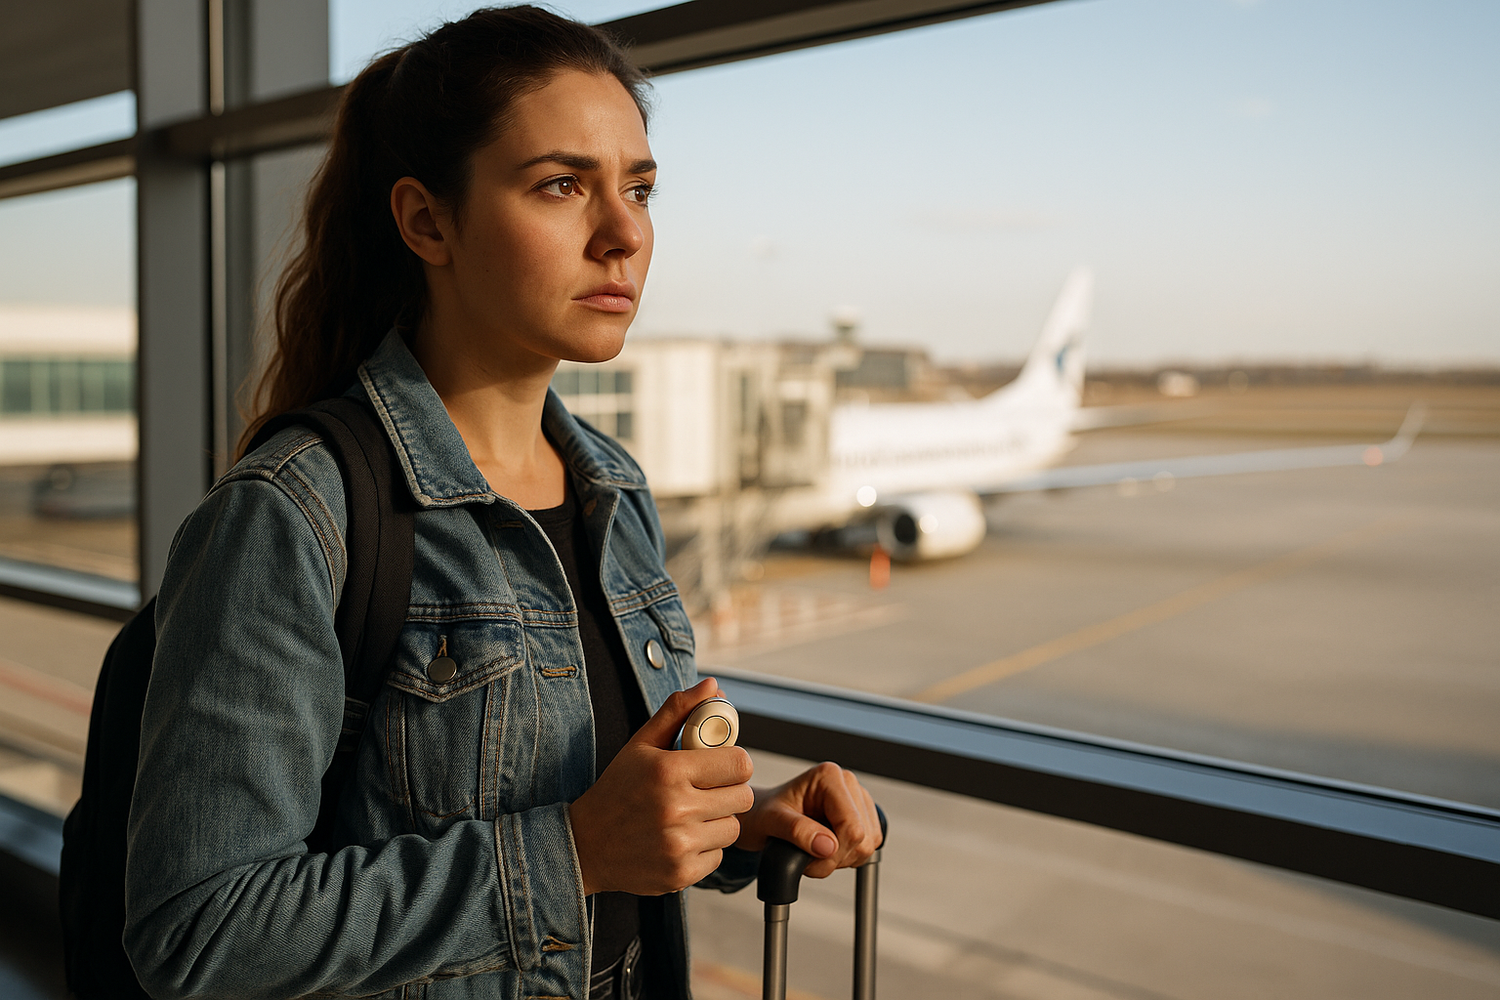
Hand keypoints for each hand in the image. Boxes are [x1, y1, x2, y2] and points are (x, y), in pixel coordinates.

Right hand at [570, 678, 754, 895]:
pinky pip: (719, 856)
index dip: (735, 763)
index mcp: (668, 771)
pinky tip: (682, 838)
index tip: (722, 765)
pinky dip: (706, 848)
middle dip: (729, 790)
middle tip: (708, 789)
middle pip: (742, 797)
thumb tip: (713, 686)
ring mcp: (679, 845)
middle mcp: (676, 808)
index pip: (739, 764)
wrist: (585, 845)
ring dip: (719, 820)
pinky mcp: (681, 873)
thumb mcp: (641, 745)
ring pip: (733, 827)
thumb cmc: (617, 789)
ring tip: (693, 814)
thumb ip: (678, 712)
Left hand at [736, 762, 880, 878]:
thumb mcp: (771, 821)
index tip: (809, 860)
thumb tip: (828, 846)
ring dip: (841, 859)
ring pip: (869, 845)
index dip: (834, 853)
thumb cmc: (764, 813)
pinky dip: (848, 856)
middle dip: (835, 858)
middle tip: (807, 856)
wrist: (762, 815)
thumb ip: (797, 831)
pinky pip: (869, 846)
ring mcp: (858, 798)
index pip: (852, 827)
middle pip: (863, 838)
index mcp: (828, 776)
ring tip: (814, 850)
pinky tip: (826, 848)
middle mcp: (847, 783)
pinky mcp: (862, 815)